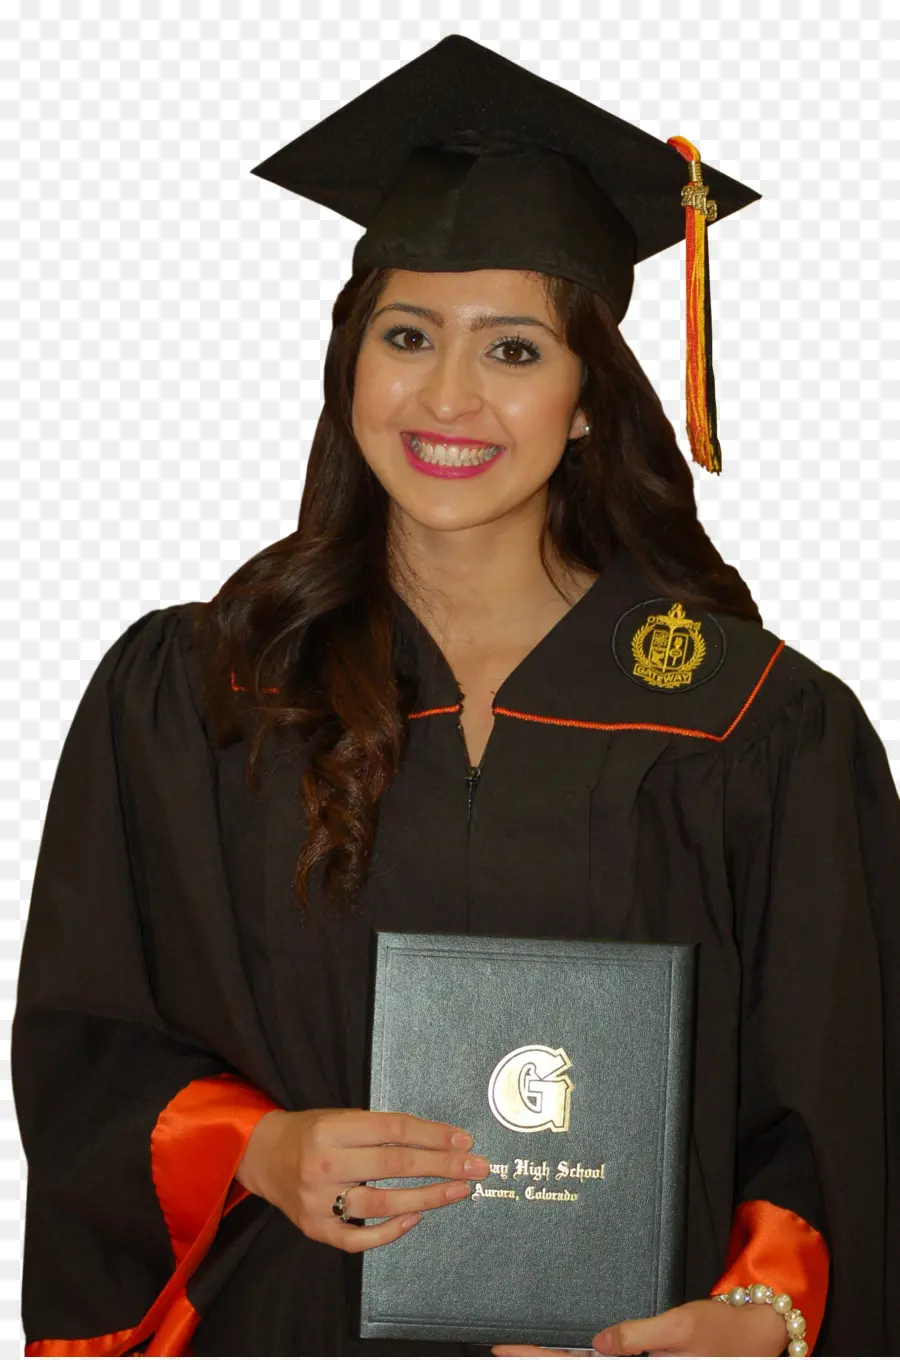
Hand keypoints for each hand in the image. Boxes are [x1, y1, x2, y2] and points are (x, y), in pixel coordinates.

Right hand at [234, 1107, 490, 1252]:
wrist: (264, 1156)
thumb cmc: (311, 1132)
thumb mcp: (341, 1116)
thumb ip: (381, 1129)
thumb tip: (439, 1141)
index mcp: (330, 1129)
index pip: (393, 1130)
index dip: (433, 1135)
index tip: (464, 1141)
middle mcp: (323, 1165)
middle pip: (393, 1166)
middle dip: (441, 1166)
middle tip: (475, 1167)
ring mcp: (318, 1202)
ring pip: (382, 1205)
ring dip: (426, 1198)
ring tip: (456, 1191)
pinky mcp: (315, 1230)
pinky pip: (360, 1238)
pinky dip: (392, 1231)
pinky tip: (416, 1217)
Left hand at [491, 1297, 789, 1355]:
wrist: (755, 1337)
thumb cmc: (721, 1329)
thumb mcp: (680, 1325)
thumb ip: (639, 1336)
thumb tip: (600, 1343)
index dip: (539, 1358)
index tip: (505, 1348)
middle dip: (540, 1359)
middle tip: (501, 1348)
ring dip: (558, 1358)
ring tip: (522, 1349)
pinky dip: (582, 1357)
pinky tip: (566, 1351)